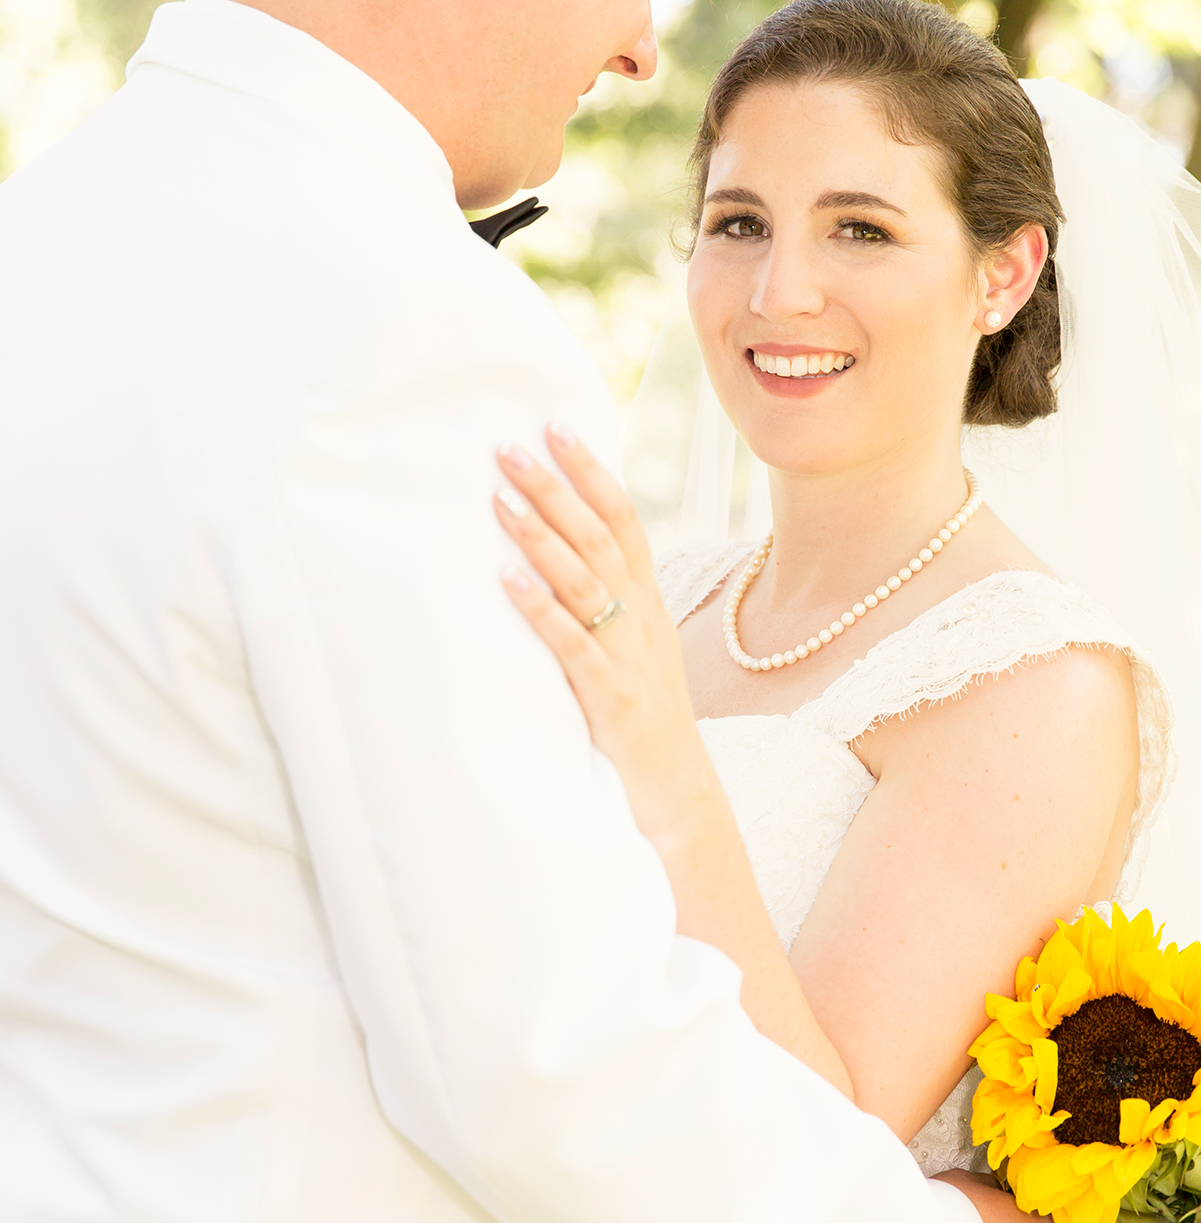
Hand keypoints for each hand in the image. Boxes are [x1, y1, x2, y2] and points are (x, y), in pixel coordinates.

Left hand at [494, 426, 710, 840]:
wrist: (680, 797)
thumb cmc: (645, 722)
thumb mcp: (635, 650)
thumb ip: (607, 603)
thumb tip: (562, 555)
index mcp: (648, 603)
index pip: (623, 519)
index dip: (590, 471)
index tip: (555, 426)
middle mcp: (642, 620)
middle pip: (598, 538)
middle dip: (553, 489)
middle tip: (508, 447)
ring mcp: (629, 657)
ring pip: (585, 583)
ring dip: (540, 537)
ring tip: (499, 499)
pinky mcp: (609, 699)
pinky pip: (572, 646)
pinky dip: (540, 611)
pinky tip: (507, 582)